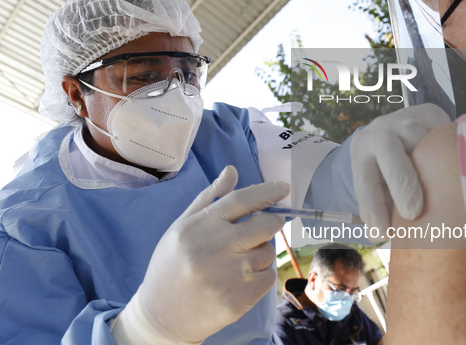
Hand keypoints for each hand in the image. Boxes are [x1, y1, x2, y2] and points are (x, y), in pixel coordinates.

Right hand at [112, 165, 287, 343]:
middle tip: (268, 223)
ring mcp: (230, 275)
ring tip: (238, 260)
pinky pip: (268, 276)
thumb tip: (232, 170)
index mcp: (200, 226)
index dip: (267, 191)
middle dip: (273, 220)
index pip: (242, 200)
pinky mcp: (240, 299)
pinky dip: (261, 275)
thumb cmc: (172, 265)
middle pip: (265, 224)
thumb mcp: (182, 227)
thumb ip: (209, 198)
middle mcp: (216, 248)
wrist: (161, 315)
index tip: (283, 187)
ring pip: (268, 251)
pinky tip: (240, 279)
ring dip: (261, 251)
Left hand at [350, 104, 450, 240]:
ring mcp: (407, 118)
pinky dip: (454, 153)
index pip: (366, 179)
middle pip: (390, 151)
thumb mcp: (374, 188)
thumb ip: (377, 210)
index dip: (374, 206)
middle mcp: (381, 129)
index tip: (384, 232)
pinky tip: (462, 173)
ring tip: (445, 195)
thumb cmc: (383, 172)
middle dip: (402, 183)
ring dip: (436, 169)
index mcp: (362, 149)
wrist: (393, 133)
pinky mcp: (432, 113)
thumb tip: (380, 234)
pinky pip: (446, 133)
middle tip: (413, 212)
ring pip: (423, 142)